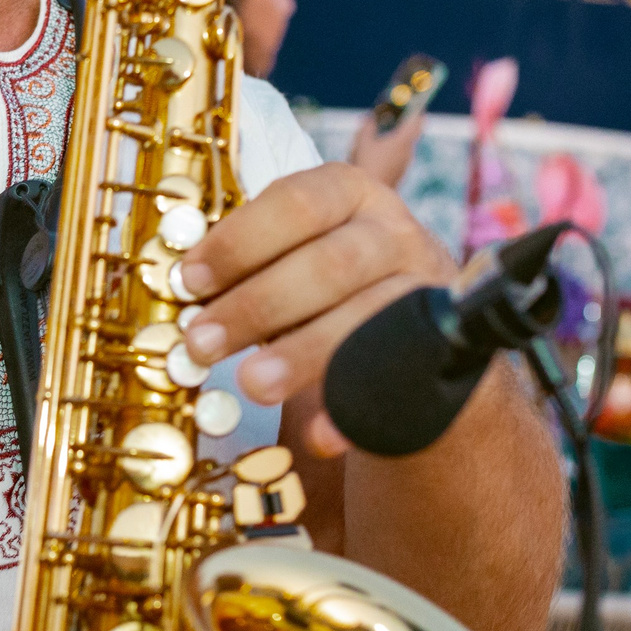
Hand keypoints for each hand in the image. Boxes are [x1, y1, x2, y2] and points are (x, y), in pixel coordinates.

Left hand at [176, 163, 454, 456]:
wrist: (420, 347)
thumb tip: (186, 291)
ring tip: (252, 384)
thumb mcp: (295, 262)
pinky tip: (319, 435)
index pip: (296, 202)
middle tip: (202, 343)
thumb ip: (250, 268)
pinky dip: (355, 409)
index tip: (190, 281)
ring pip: (367, 315)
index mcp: (349, 194)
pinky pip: (399, 376)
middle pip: (328, 262)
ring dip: (304, 352)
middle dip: (258, 305)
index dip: (239, 242)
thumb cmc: (330, 294)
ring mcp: (426, 288)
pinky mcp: (444, 348)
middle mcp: (395, 232)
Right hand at [345, 110, 422, 192]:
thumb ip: (368, 125)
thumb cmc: (364, 165)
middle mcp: (408, 151)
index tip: (412, 101)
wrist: (368, 195)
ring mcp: (405, 162)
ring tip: (382, 131)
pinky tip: (379, 149)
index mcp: (402, 141)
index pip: (417, 120)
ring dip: (398, 135)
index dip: (416, 108)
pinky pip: (400, 154)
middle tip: (394, 114)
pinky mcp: (400, 171)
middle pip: (412, 131)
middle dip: (405, 121)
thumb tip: (371, 118)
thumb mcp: (362, 141)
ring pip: (406, 143)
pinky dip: (394, 147)